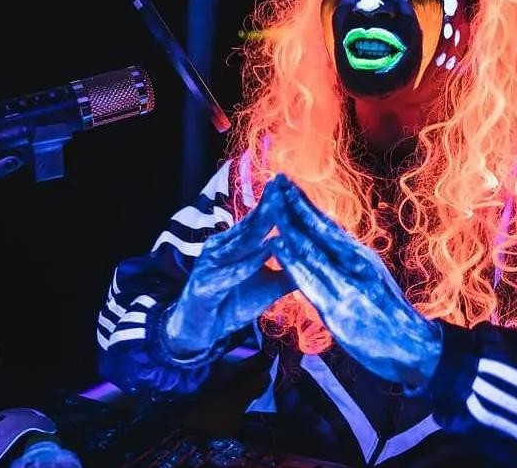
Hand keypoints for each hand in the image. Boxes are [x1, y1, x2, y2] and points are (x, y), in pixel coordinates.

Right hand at [163, 183, 294, 358]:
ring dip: (259, 228)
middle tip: (284, 185)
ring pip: (240, 245)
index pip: (257, 220)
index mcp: (233, 244)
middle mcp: (220, 248)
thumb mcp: (268, 286)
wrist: (200, 332)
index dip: (273, 202)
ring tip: (278, 211)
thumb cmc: (233, 303)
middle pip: (248, 225)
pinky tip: (263, 254)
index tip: (291, 183)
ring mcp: (210, 265)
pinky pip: (230, 273)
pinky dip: (248, 263)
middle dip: (268, 205)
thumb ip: (289, 271)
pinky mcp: (205, 285)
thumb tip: (317, 259)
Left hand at [267, 174, 441, 389]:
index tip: (288, 183)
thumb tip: (330, 235)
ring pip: (312, 250)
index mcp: (361, 256)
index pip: (329, 225)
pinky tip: (278, 246)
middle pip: (320, 230)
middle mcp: (356, 265)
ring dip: (290, 226)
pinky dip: (293, 261)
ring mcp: (347, 285)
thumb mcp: (372, 277)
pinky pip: (310, 281)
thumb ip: (350, 258)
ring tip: (271, 204)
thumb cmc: (389, 314)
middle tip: (276, 181)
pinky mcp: (339, 308)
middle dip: (295, 205)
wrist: (414, 348)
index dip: (306, 203)